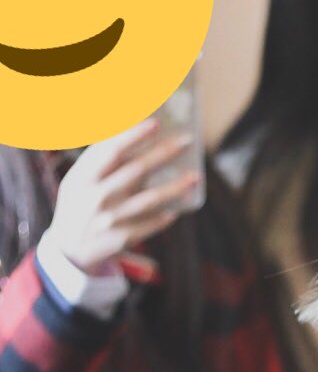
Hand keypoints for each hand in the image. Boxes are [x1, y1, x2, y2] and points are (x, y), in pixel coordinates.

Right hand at [51, 120, 201, 274]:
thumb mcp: (78, 179)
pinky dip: (163, 218)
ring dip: (175, 187)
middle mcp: (96, 196)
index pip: (111, 150)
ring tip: (194, 176)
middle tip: (186, 140)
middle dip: (163, 152)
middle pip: (136, 169)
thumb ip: (99, 159)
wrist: (69, 248)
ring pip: (150, 199)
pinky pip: (150, 225)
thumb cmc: (80, 202)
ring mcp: (110, 218)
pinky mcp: (122, 238)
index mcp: (84, 176)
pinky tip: (176, 211)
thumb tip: (131, 130)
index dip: (134, 135)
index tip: (156, 122)